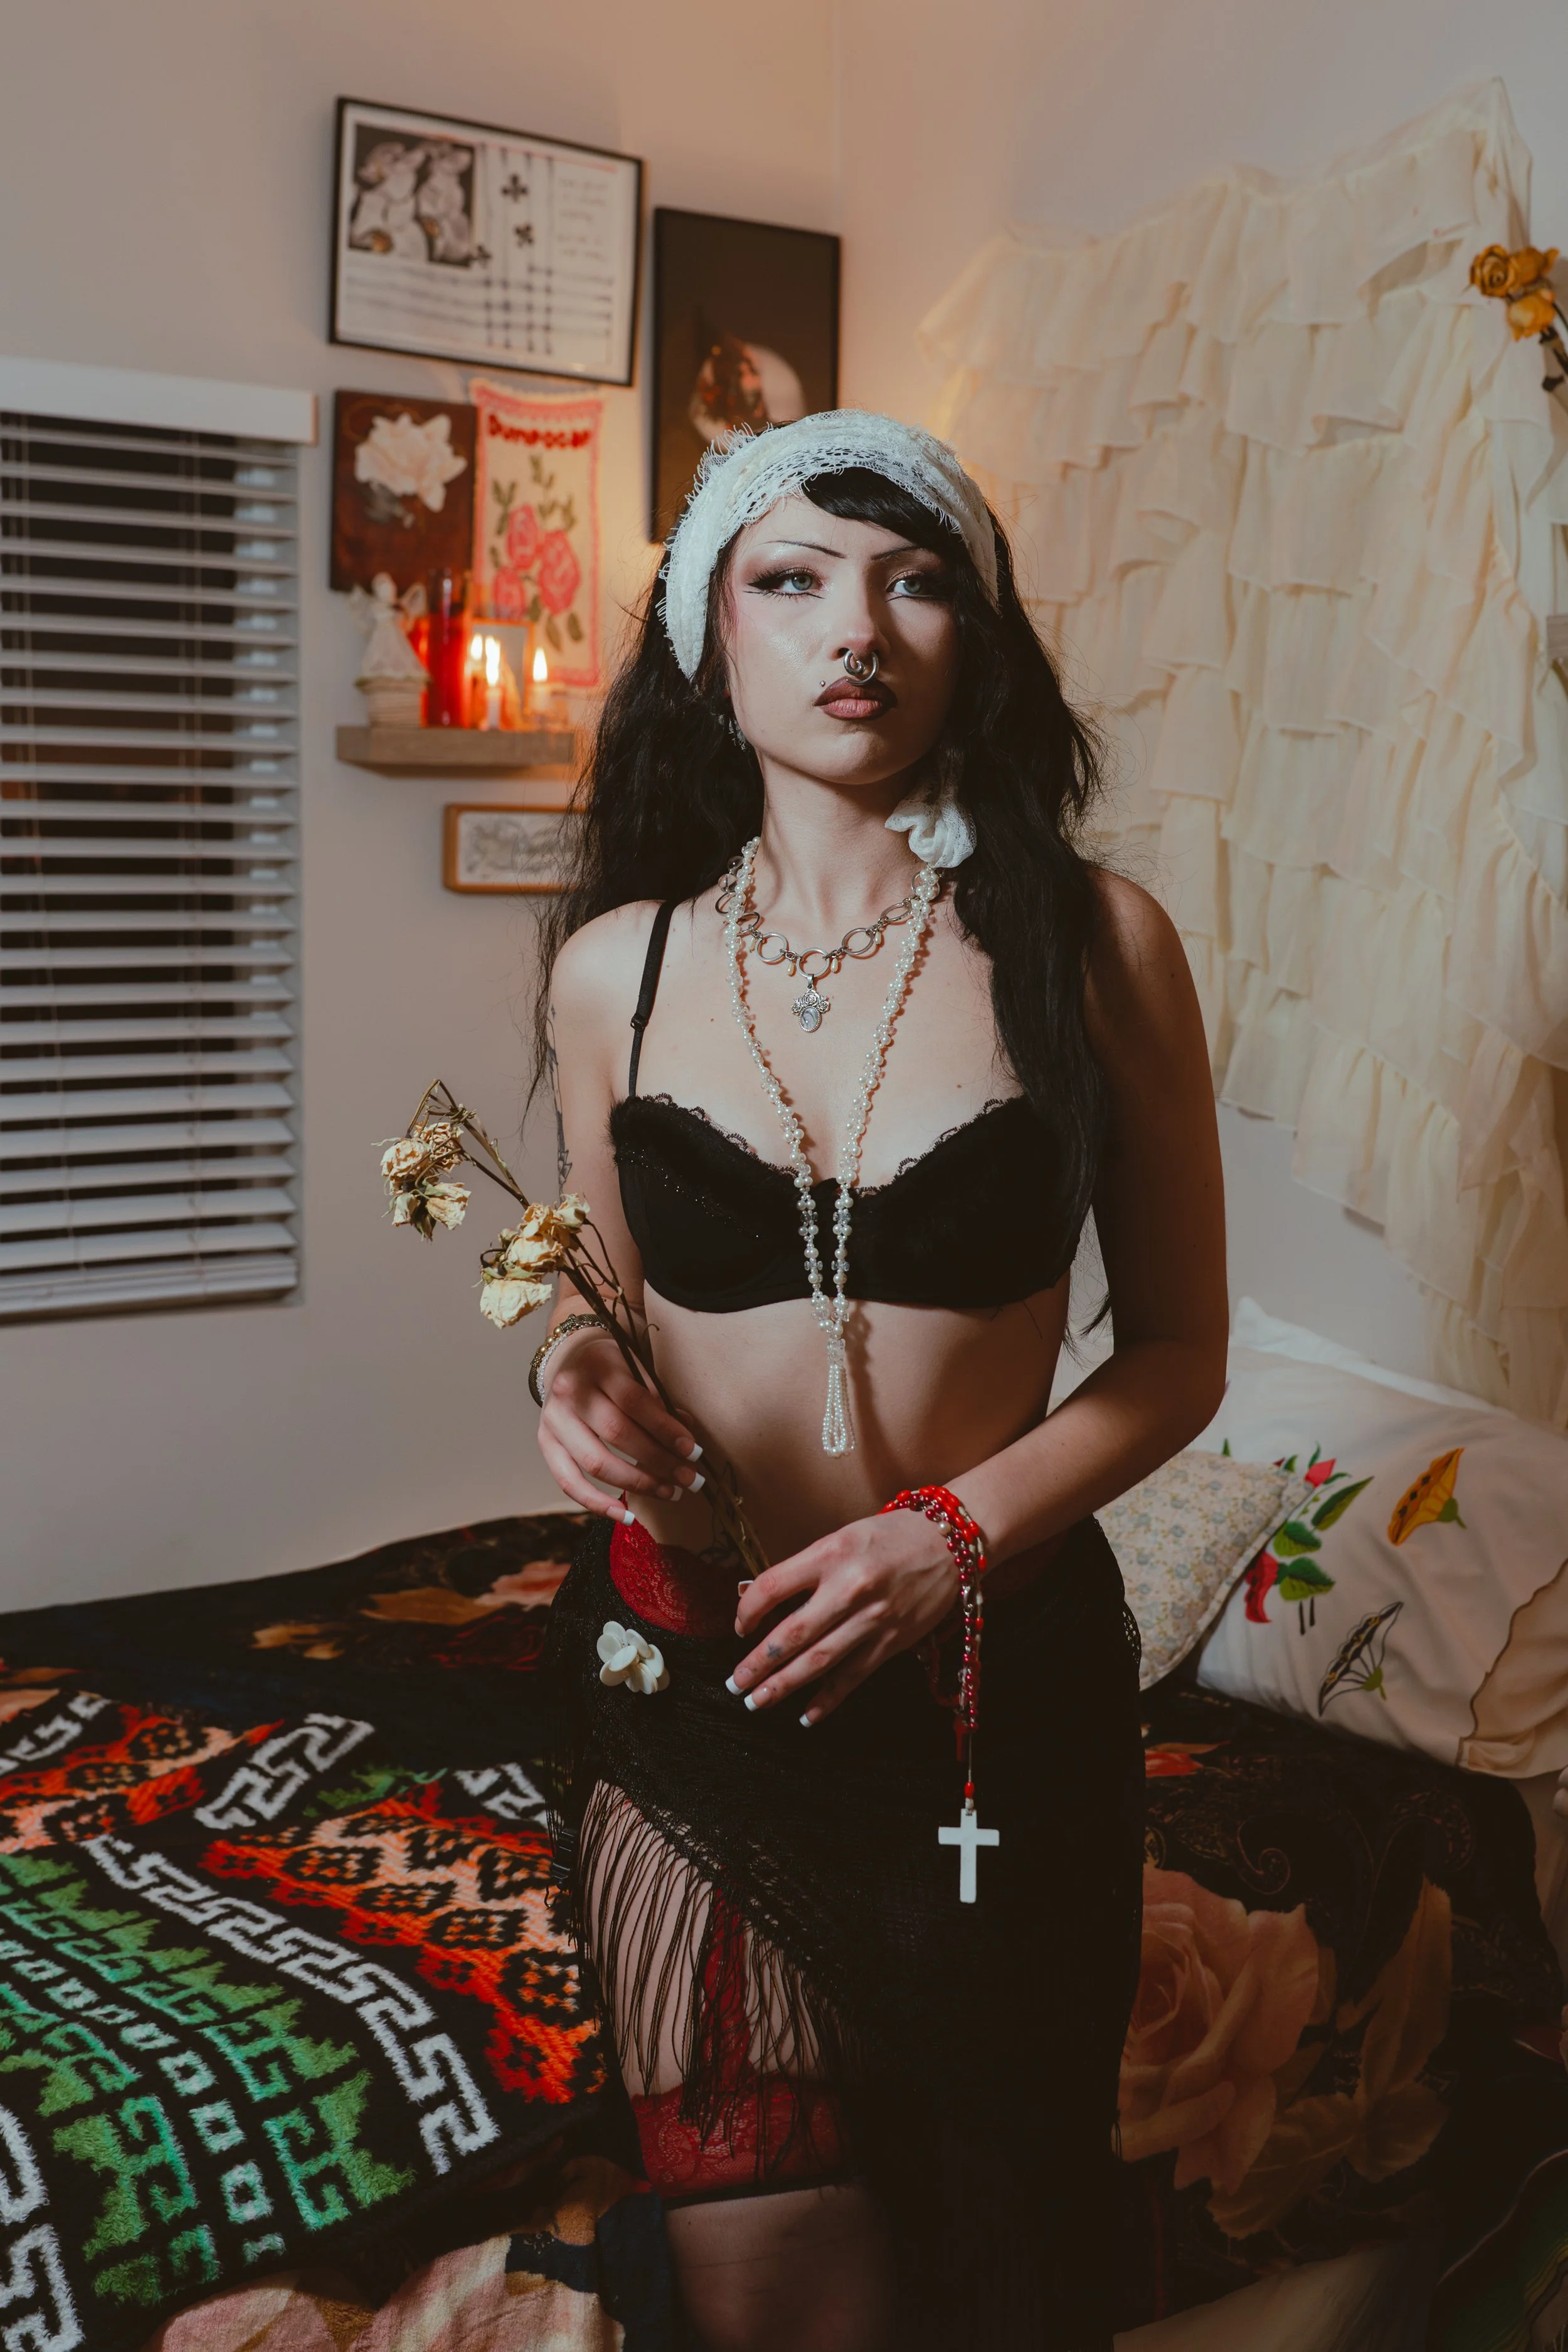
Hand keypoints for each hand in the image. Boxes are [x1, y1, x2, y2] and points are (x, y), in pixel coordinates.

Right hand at [536, 1329, 703, 1520]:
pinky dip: (597, 1504)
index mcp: (598, 1365)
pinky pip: (569, 1482)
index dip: (665, 1429)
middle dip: (658, 1461)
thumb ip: (658, 1398)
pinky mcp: (546, 1443)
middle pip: (617, 1434)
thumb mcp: (635, 1367)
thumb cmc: (610, 1367)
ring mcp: (554, 1419)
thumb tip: (686, 1436)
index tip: (692, 1450)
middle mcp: (570, 1391)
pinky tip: (625, 1516)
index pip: (635, 1401)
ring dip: (637, 1483)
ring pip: (595, 1462)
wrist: (567, 1360)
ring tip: (668, 1492)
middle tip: (687, 1478)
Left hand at [729, 1509, 957, 1723]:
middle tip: (734, 1683)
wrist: (948, 1544)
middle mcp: (849, 1589)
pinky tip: (807, 1716)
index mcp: (831, 1554)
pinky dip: (828, 1699)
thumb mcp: (842, 1538)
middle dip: (757, 1664)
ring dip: (783, 1686)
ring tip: (757, 1701)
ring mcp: (872, 1619)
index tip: (739, 1627)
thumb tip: (757, 1596)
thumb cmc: (890, 1536)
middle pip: (791, 1634)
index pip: (772, 1587)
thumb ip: (805, 1569)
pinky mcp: (892, 1642)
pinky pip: (853, 1676)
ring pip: (818, 1661)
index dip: (747, 1611)